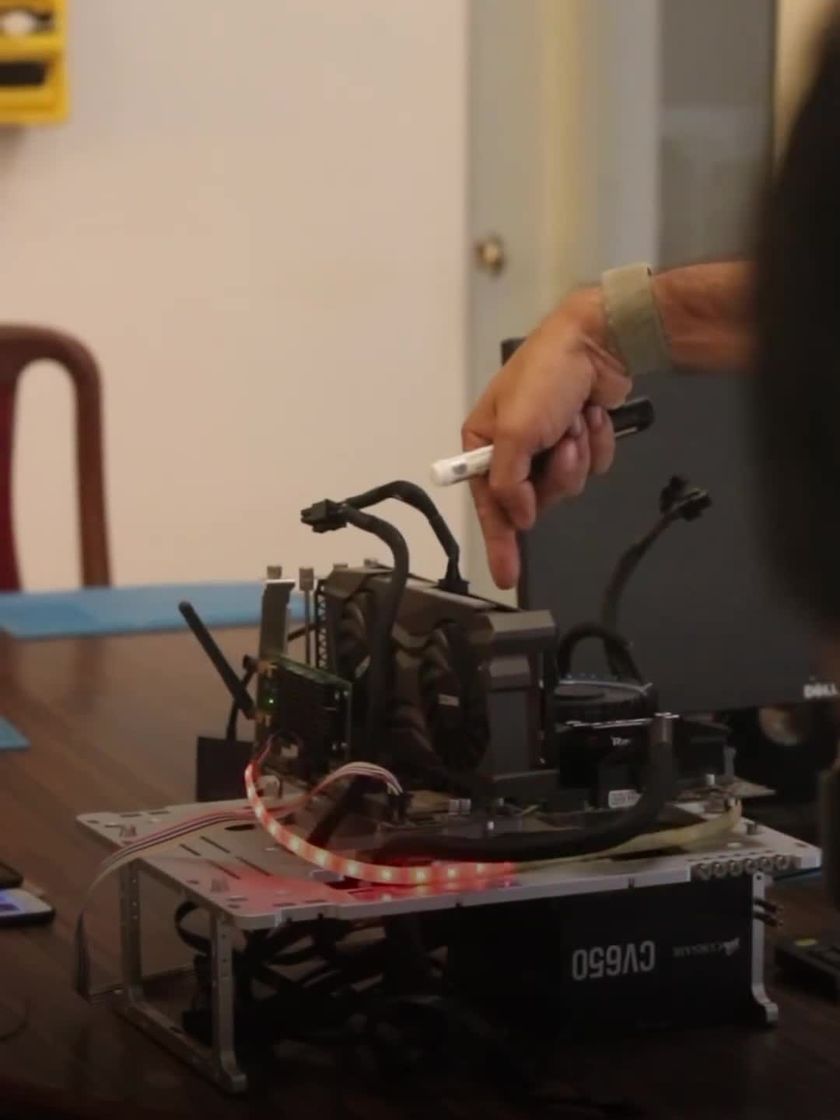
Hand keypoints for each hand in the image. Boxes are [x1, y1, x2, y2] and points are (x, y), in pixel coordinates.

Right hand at [462, 292, 630, 588]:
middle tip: (562, 446)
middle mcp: (512, 447)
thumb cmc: (546, 377)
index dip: (499, 540)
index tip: (506, 574)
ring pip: (565, 485)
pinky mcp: (579, 438)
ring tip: (578, 422)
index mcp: (483, 442)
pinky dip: (595, 445)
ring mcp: (548, 444)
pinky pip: (590, 466)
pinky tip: (592, 416)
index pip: (488, 503)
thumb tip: (519, 517)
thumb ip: (508, 483)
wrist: (599, 341)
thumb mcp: (515, 431)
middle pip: (531, 499)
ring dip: (577, 457)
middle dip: (553, 476)